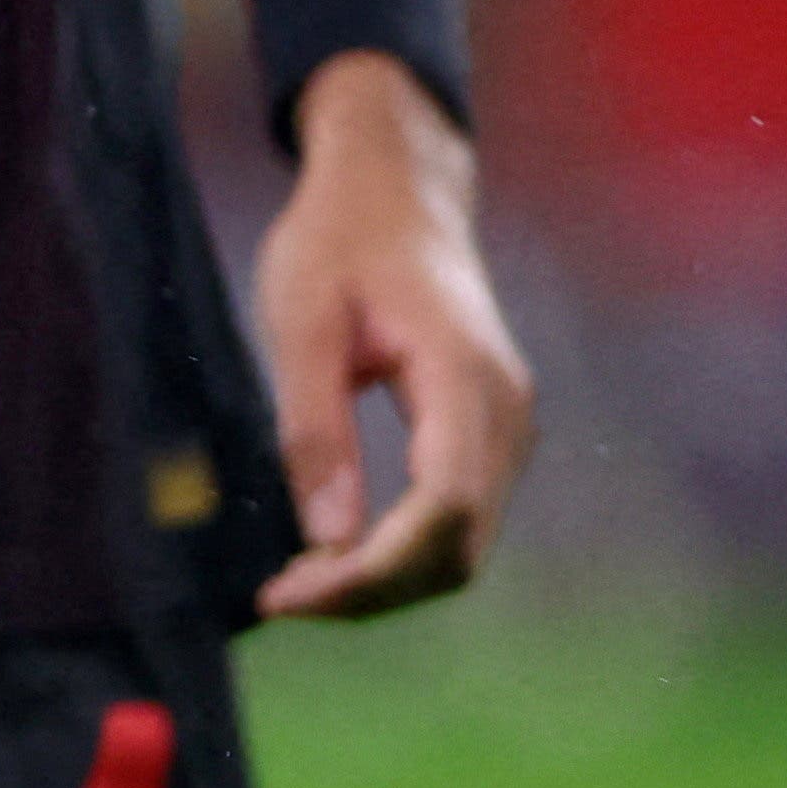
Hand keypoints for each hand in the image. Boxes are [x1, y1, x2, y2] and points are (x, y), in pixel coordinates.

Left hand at [249, 49, 532, 620]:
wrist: (397, 189)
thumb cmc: (340, 240)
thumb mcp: (302, 320)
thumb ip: (314, 427)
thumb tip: (326, 538)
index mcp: (464, 376)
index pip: (441, 509)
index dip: (370, 570)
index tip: (289, 592)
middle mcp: (505, 412)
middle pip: (459, 546)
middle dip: (373, 590)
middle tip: (280, 598)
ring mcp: (506, 426)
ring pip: (463, 545)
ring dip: (386, 581)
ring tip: (298, 584)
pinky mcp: (489, 434)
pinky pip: (457, 519)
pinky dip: (401, 552)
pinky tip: (335, 552)